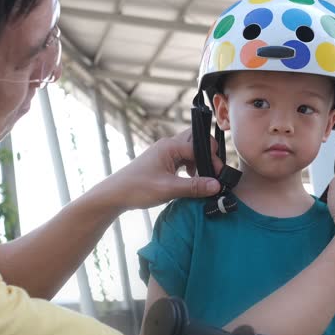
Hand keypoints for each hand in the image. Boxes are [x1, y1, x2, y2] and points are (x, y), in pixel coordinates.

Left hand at [98, 129, 222, 210]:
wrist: (116, 194)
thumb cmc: (138, 188)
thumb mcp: (169, 189)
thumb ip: (194, 186)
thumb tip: (217, 185)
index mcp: (169, 146)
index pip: (199, 146)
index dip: (211, 160)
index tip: (219, 176)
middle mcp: (168, 145)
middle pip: (195, 141)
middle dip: (207, 154)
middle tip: (213, 171)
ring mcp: (165, 153)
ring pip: (190, 150)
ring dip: (199, 162)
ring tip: (202, 178)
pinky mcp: (163, 161)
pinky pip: (183, 159)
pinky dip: (191, 167)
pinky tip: (190, 179)